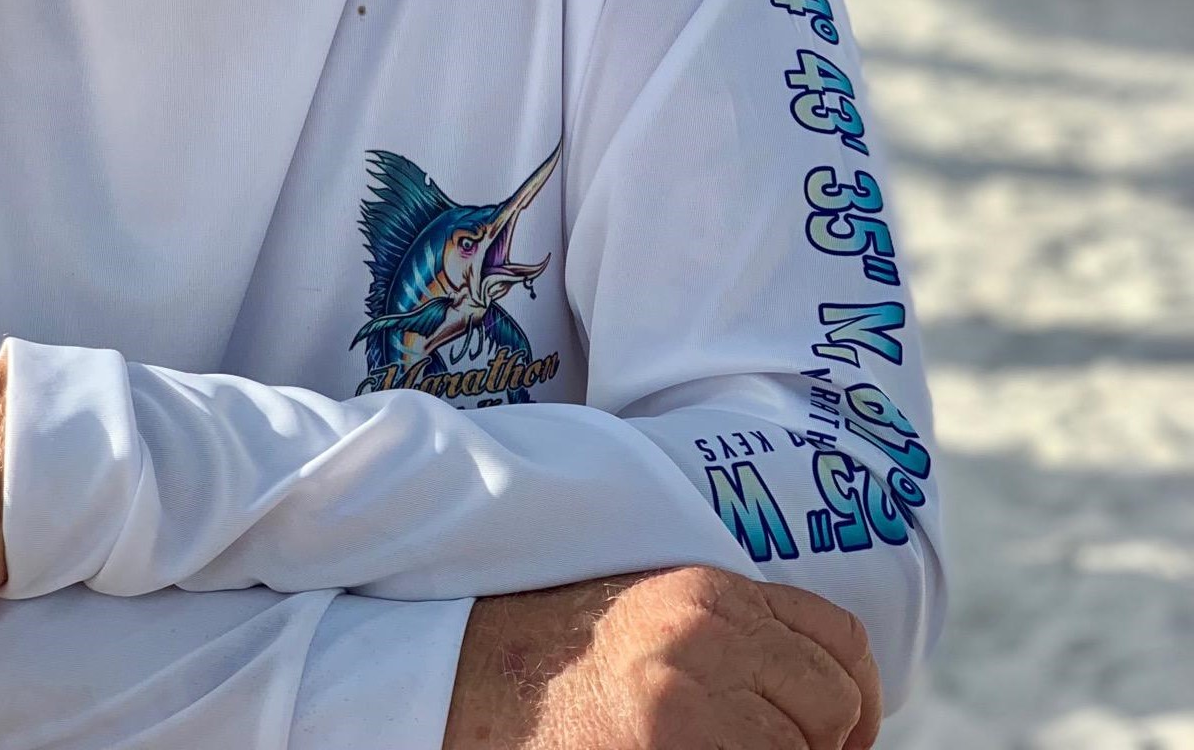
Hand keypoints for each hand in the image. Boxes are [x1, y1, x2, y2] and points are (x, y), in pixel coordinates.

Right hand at [443, 565, 881, 749]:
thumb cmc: (563, 661)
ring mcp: (688, 697)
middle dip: (820, 746)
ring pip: (803, 749)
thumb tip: (827, 702)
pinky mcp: (669, 744)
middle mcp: (708, 633)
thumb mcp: (656, 620)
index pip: (840, 641)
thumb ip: (731, 639)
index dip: (858, 701)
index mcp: (710, 592)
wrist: (468, 675)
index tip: (844, 738)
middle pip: (831, 705)